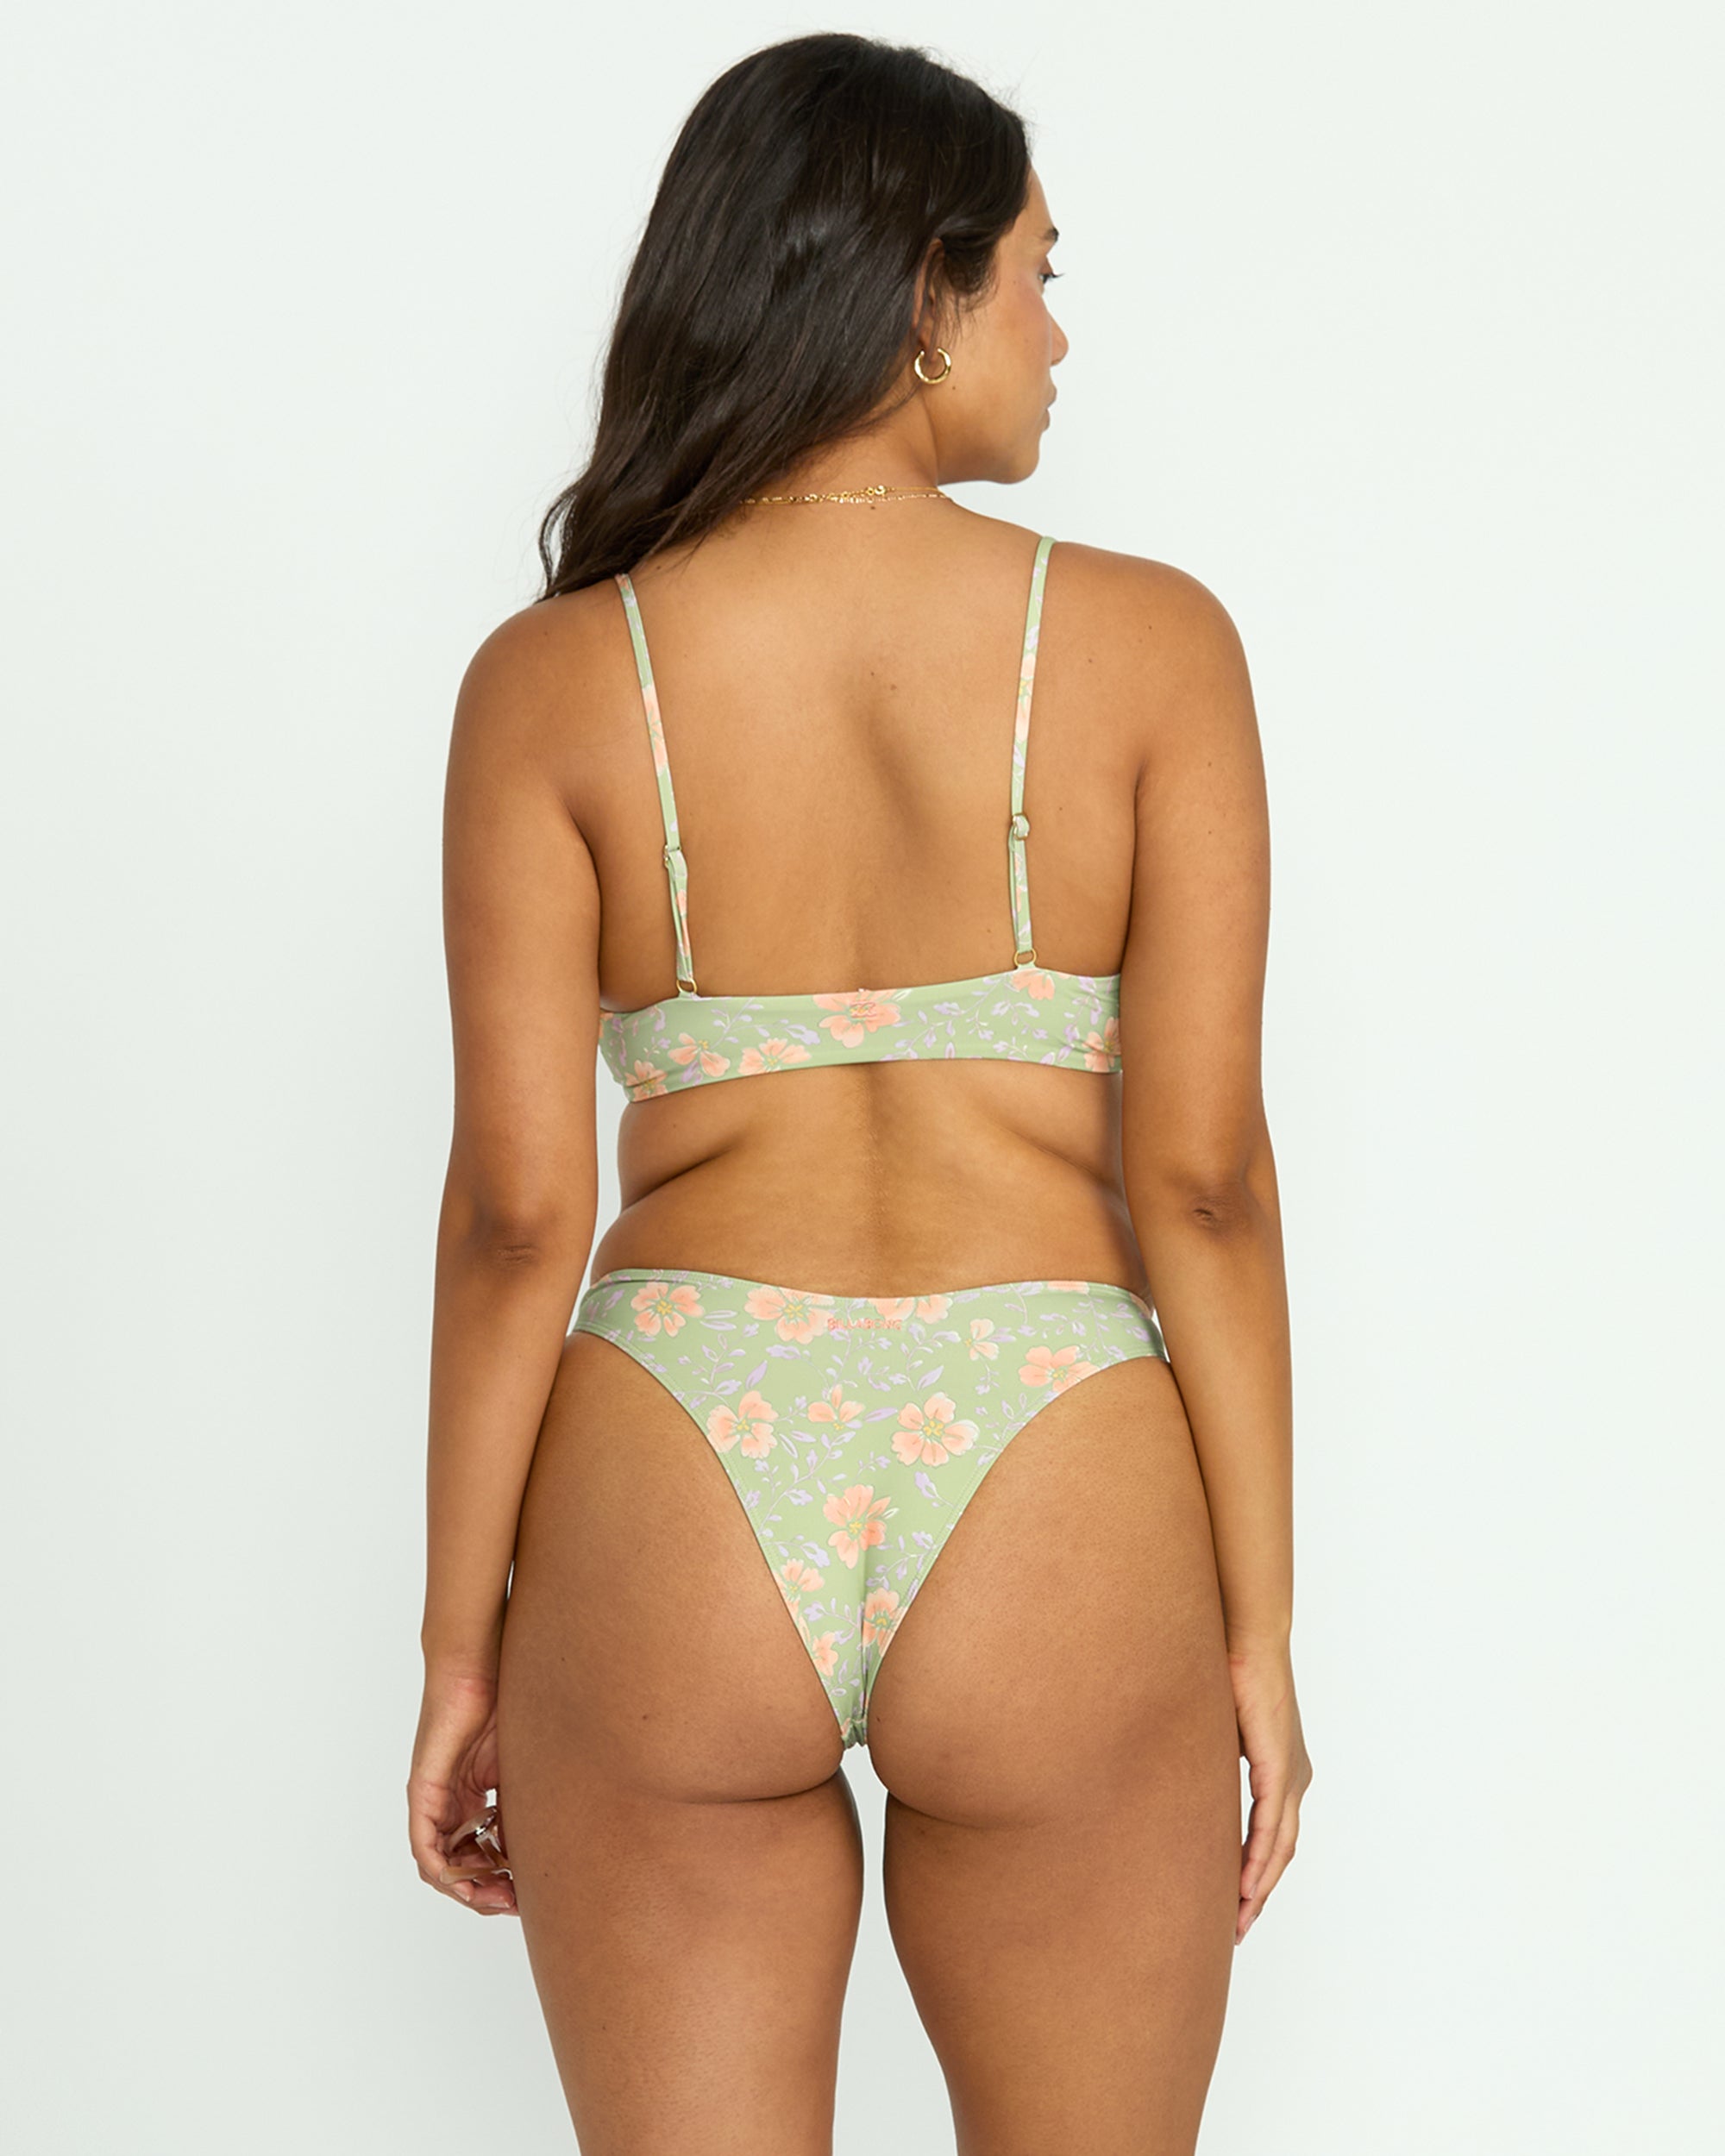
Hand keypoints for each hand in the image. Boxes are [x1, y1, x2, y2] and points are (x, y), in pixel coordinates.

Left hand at [407, 1665, 517, 1915]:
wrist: (481, 1665)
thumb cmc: (505, 1702)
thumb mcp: (520, 1768)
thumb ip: (521, 1805)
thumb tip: (541, 1847)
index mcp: (469, 1798)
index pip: (478, 1854)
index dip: (499, 1881)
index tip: (522, 1894)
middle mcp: (446, 1803)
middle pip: (458, 1868)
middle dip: (485, 1893)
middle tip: (511, 1904)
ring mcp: (432, 1798)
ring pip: (438, 1865)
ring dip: (466, 1889)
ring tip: (495, 1897)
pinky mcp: (423, 1789)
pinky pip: (423, 1844)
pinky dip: (441, 1869)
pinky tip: (462, 1882)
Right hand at [1228, 1640, 1311, 1943]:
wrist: (1246, 1637)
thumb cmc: (1227, 1672)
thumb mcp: (1215, 1732)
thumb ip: (1206, 1763)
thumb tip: (1177, 1781)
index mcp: (1282, 1769)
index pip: (1271, 1833)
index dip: (1254, 1870)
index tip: (1234, 1902)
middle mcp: (1294, 1777)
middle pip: (1281, 1851)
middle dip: (1259, 1893)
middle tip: (1238, 1928)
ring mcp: (1292, 1775)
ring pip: (1280, 1848)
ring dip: (1260, 1887)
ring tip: (1240, 1920)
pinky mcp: (1281, 1768)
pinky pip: (1272, 1828)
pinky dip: (1259, 1861)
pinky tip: (1247, 1887)